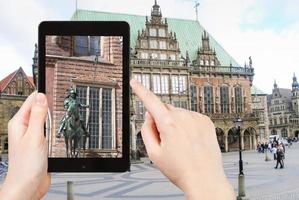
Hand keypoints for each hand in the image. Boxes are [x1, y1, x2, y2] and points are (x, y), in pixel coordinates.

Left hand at [0, 92, 50, 199]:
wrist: (28, 185)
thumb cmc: (26, 165)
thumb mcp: (34, 136)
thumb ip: (38, 116)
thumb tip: (41, 97)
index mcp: (19, 123)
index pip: (31, 101)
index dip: (42, 93)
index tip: (53, 84)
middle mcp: (24, 128)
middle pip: (37, 108)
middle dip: (48, 103)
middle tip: (59, 94)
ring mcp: (32, 135)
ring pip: (43, 119)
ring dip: (50, 114)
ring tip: (58, 106)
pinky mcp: (39, 143)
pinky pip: (46, 129)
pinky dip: (52, 125)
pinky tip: (56, 124)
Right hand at [130, 79, 234, 199]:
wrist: (205, 178)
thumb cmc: (181, 169)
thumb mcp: (154, 153)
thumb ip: (146, 130)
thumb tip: (149, 116)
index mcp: (169, 124)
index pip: (150, 101)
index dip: (140, 90)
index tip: (135, 82)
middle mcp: (184, 117)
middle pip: (164, 109)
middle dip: (160, 119)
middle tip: (164, 139)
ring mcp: (196, 118)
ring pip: (178, 113)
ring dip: (174, 123)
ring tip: (180, 143)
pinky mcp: (205, 121)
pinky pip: (190, 117)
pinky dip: (186, 125)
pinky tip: (189, 140)